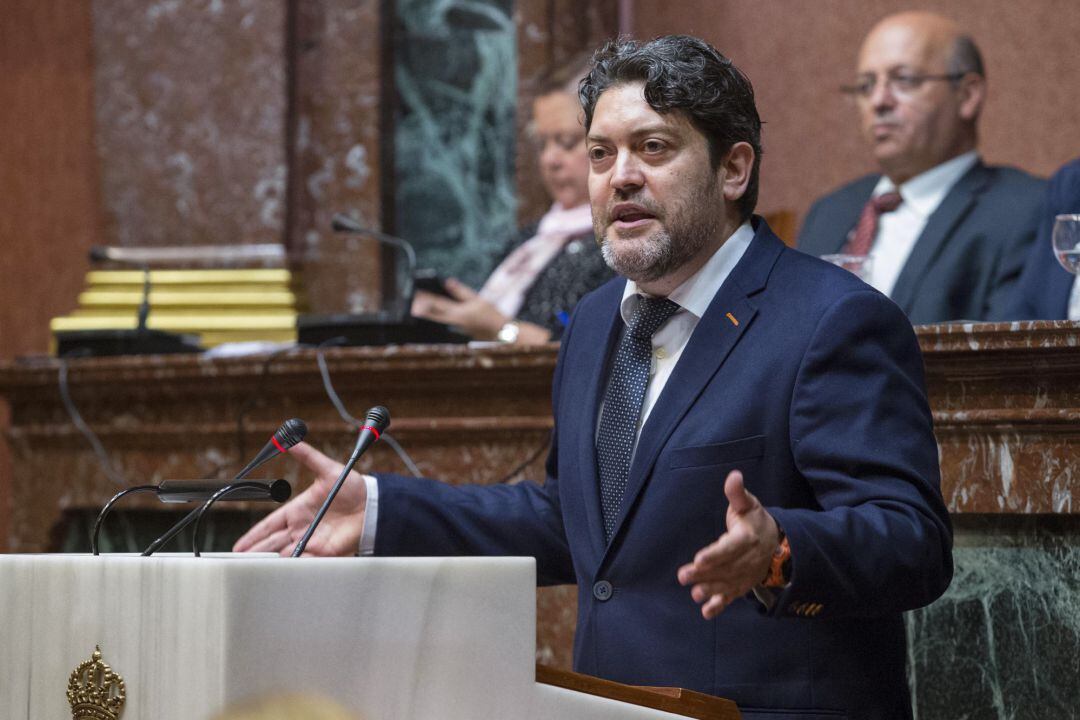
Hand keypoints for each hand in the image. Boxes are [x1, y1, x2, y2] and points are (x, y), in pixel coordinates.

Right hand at [232, 442, 367, 556]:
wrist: (373, 504)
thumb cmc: (352, 487)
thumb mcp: (327, 469)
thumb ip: (308, 456)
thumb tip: (291, 441)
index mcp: (297, 510)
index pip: (269, 525)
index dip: (253, 536)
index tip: (238, 546)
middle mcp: (301, 528)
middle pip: (272, 544)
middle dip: (255, 553)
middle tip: (238, 562)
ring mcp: (312, 541)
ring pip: (284, 554)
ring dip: (270, 562)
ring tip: (254, 569)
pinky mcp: (325, 551)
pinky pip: (306, 561)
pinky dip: (294, 566)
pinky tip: (280, 571)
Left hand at [410, 278, 507, 339]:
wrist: (500, 334)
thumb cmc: (491, 315)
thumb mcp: (478, 299)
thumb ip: (461, 291)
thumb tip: (448, 282)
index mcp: (459, 313)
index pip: (439, 304)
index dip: (426, 298)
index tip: (417, 293)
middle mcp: (455, 323)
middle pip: (434, 315)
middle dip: (423, 308)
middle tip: (413, 303)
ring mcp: (456, 329)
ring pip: (438, 320)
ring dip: (429, 313)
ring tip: (419, 306)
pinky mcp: (458, 331)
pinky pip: (445, 323)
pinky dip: (438, 317)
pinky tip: (434, 312)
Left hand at [677, 470, 779, 618]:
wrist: (778, 544)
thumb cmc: (755, 521)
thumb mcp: (749, 504)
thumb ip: (737, 493)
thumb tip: (734, 475)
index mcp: (747, 538)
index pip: (730, 547)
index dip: (715, 553)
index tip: (699, 558)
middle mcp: (747, 559)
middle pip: (724, 568)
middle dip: (704, 574)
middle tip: (683, 576)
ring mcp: (745, 575)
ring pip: (727, 584)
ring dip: (710, 590)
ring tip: (694, 593)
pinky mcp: (742, 585)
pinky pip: (731, 597)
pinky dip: (720, 606)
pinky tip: (706, 612)